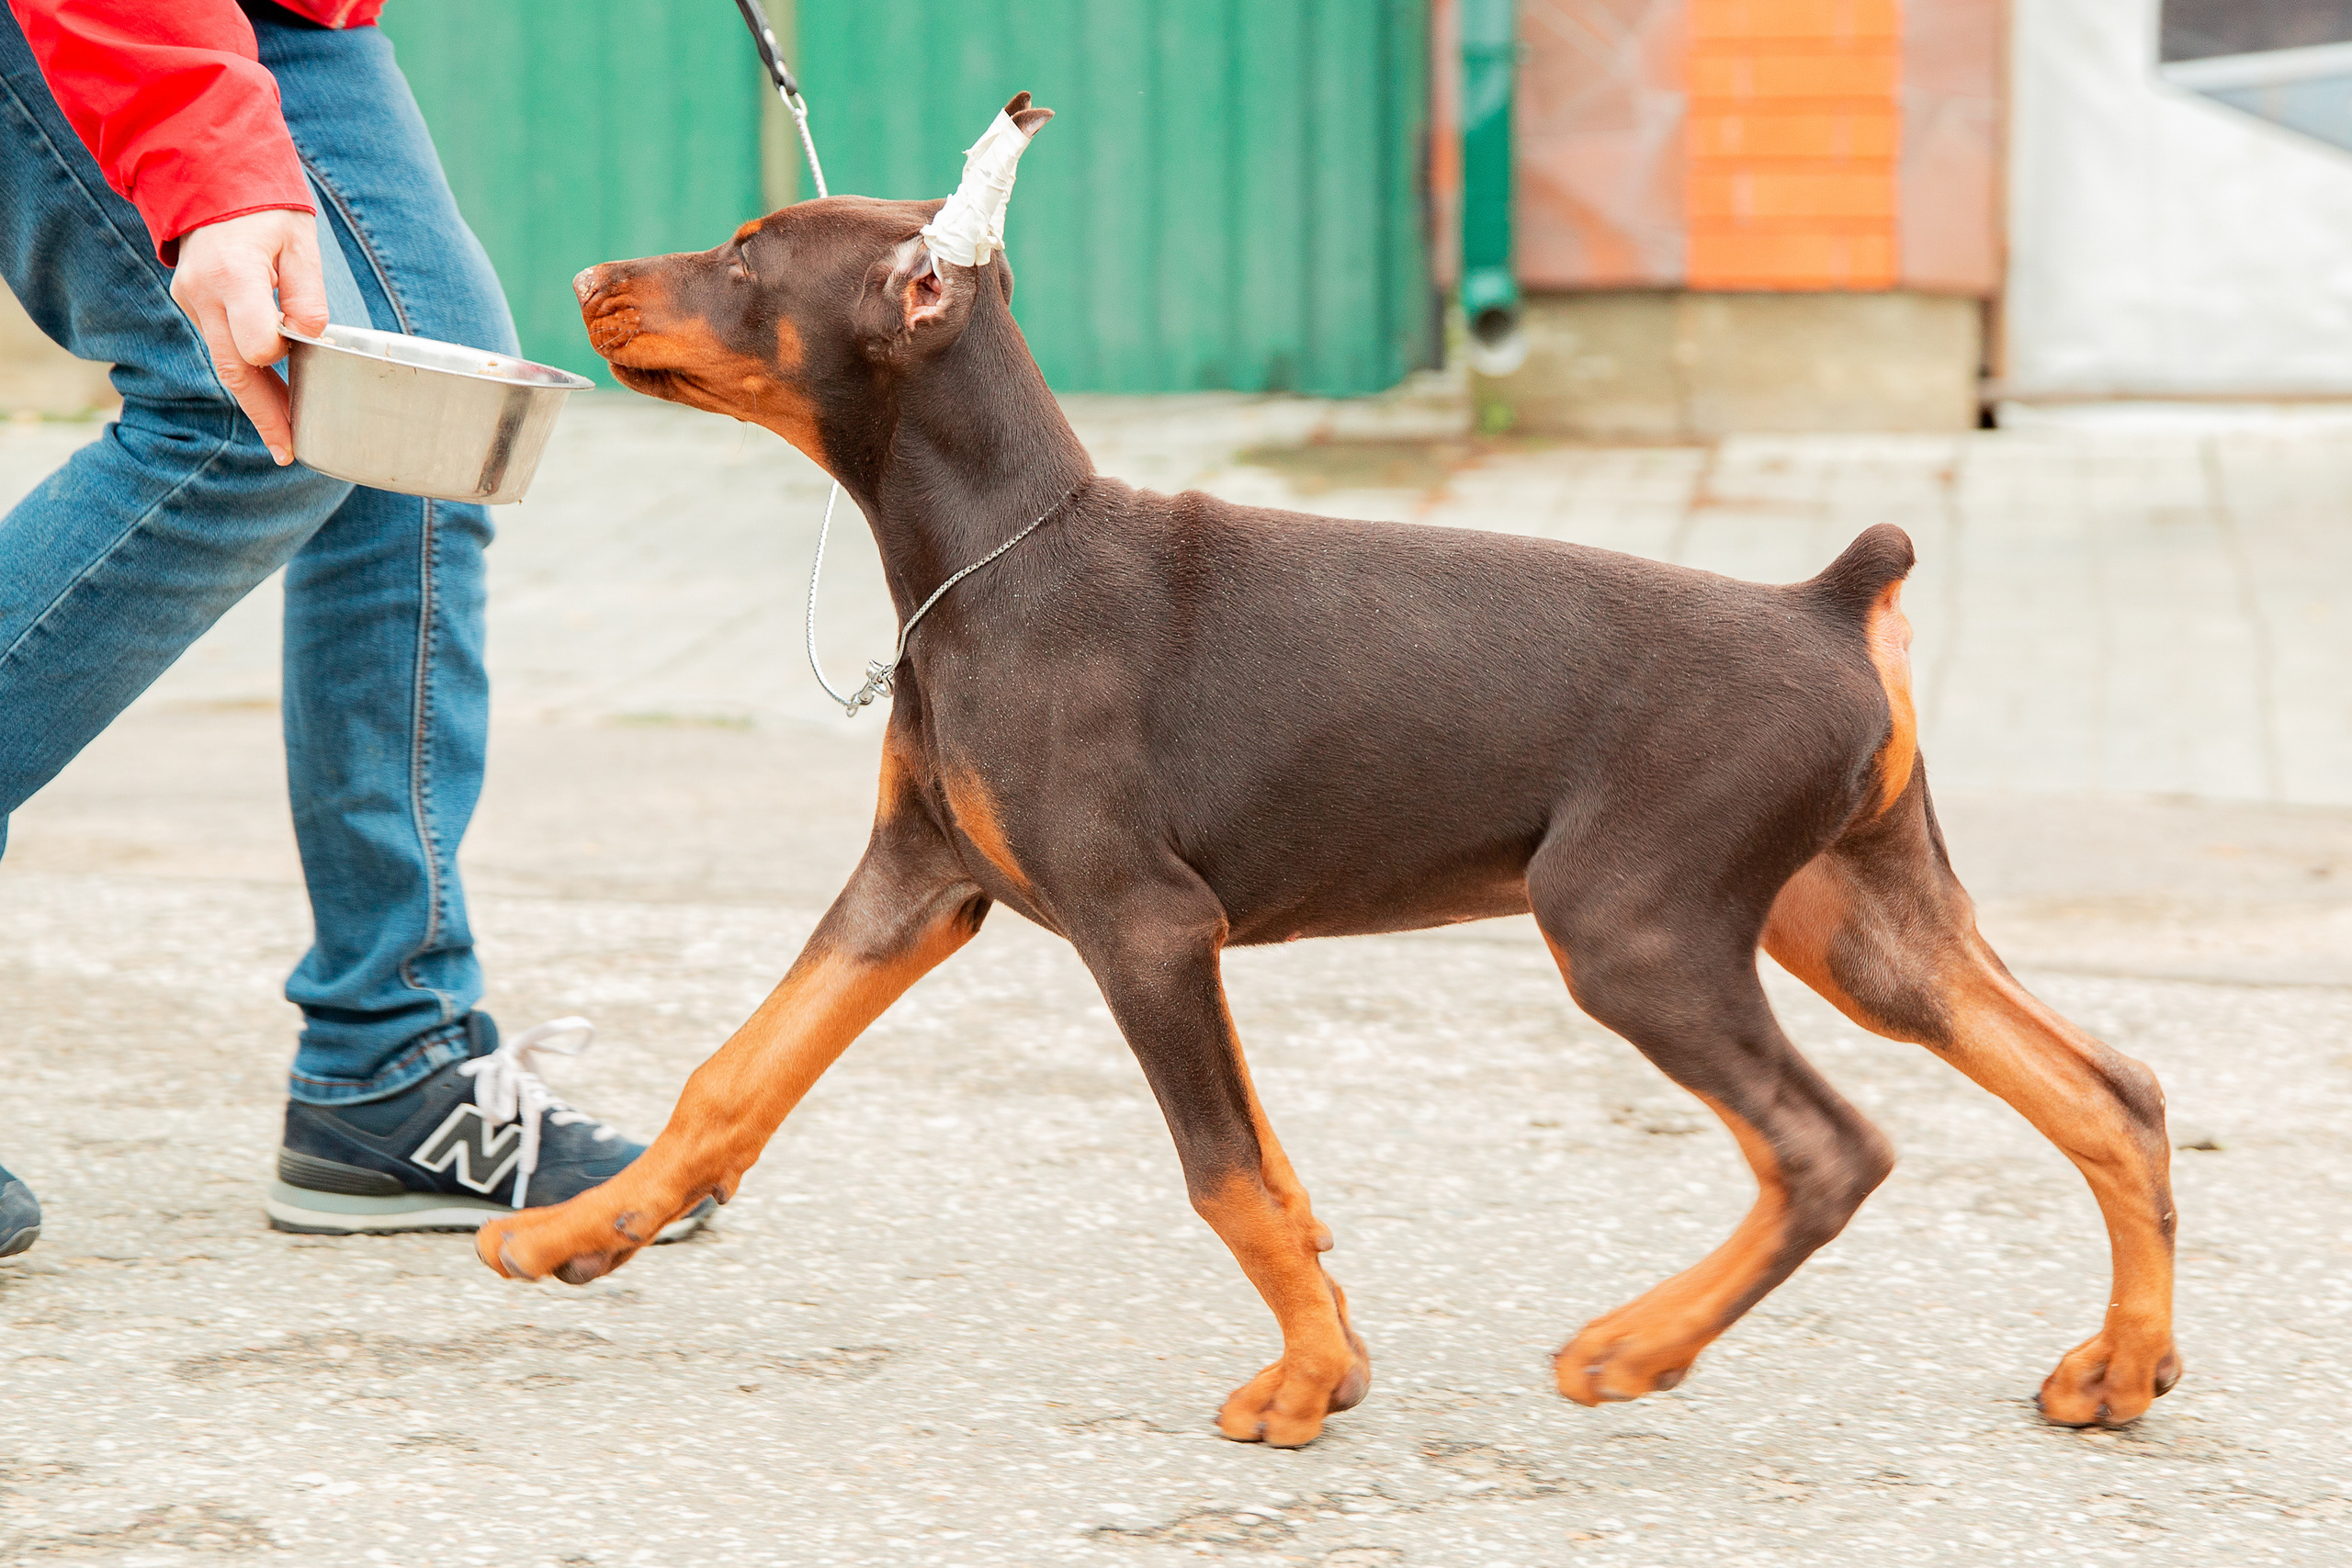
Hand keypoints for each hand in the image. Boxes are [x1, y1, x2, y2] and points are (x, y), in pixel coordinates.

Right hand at [168, 210, 328, 464]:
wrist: (208, 177)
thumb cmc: (263, 206)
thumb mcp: (297, 239)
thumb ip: (307, 290)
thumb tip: (312, 336)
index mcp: (233, 273)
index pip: (253, 339)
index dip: (279, 358)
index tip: (303, 357)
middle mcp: (204, 293)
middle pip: (233, 368)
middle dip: (264, 413)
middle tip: (289, 451)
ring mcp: (193, 301)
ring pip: (225, 365)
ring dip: (257, 403)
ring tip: (286, 440)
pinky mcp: (195, 305)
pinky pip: (222, 349)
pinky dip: (247, 377)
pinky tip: (273, 404)